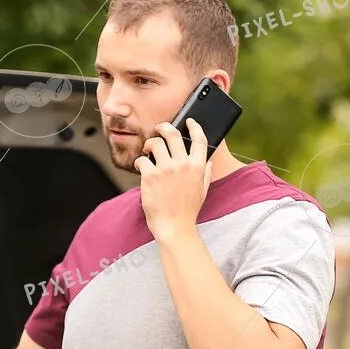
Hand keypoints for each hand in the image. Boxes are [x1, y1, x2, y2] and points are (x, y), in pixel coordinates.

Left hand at [136, 118, 211, 243]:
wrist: (174, 226)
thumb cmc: (187, 210)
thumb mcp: (202, 190)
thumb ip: (205, 172)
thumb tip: (209, 160)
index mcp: (198, 166)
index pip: (199, 139)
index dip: (194, 126)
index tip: (189, 121)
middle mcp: (182, 164)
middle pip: (173, 135)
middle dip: (164, 127)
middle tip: (159, 129)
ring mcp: (166, 169)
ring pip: (155, 143)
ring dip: (150, 144)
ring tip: (148, 150)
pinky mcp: (150, 176)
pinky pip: (142, 159)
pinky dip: (140, 161)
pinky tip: (141, 167)